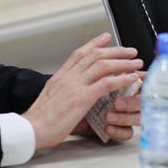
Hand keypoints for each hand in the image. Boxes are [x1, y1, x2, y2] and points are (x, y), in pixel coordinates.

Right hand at [24, 33, 141, 150]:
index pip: (79, 53)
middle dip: (116, 51)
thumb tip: (75, 96)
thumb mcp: (51, 99)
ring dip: (123, 62)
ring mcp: (76, 85)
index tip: (106, 37)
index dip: (94, 43)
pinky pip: (107, 83)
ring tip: (136, 62)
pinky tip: (132, 78)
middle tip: (130, 51)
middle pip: (95, 55)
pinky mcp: (82, 97)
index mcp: (60, 76)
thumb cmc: (39, 120)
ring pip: (104, 65)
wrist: (31, 129)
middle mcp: (68, 77)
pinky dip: (122, 79)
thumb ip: (66, 93)